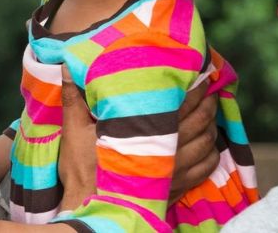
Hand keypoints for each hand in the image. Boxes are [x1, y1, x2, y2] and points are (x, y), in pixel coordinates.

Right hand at [57, 67, 220, 204]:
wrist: (93, 209)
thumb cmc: (82, 171)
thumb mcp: (73, 131)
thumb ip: (74, 98)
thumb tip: (66, 67)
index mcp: (144, 133)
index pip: (178, 105)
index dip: (192, 89)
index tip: (198, 74)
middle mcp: (167, 152)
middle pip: (199, 121)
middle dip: (207, 102)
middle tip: (208, 88)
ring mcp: (176, 172)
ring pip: (207, 143)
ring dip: (211, 125)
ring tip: (209, 112)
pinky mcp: (178, 188)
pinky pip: (207, 168)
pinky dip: (211, 153)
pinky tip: (207, 144)